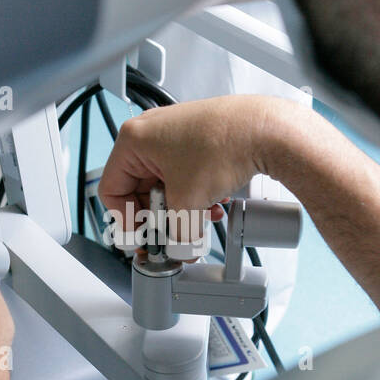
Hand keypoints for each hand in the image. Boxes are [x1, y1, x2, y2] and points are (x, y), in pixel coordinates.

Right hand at [98, 95, 271, 240]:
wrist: (267, 130)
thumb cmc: (225, 145)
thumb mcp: (188, 201)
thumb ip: (175, 234)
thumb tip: (177, 249)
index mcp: (133, 139)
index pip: (112, 190)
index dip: (126, 221)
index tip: (142, 238)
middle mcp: (151, 132)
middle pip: (140, 189)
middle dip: (159, 217)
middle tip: (171, 236)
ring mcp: (175, 133)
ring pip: (165, 184)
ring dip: (179, 209)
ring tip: (196, 221)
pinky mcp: (196, 139)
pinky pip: (184, 175)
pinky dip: (194, 194)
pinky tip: (210, 206)